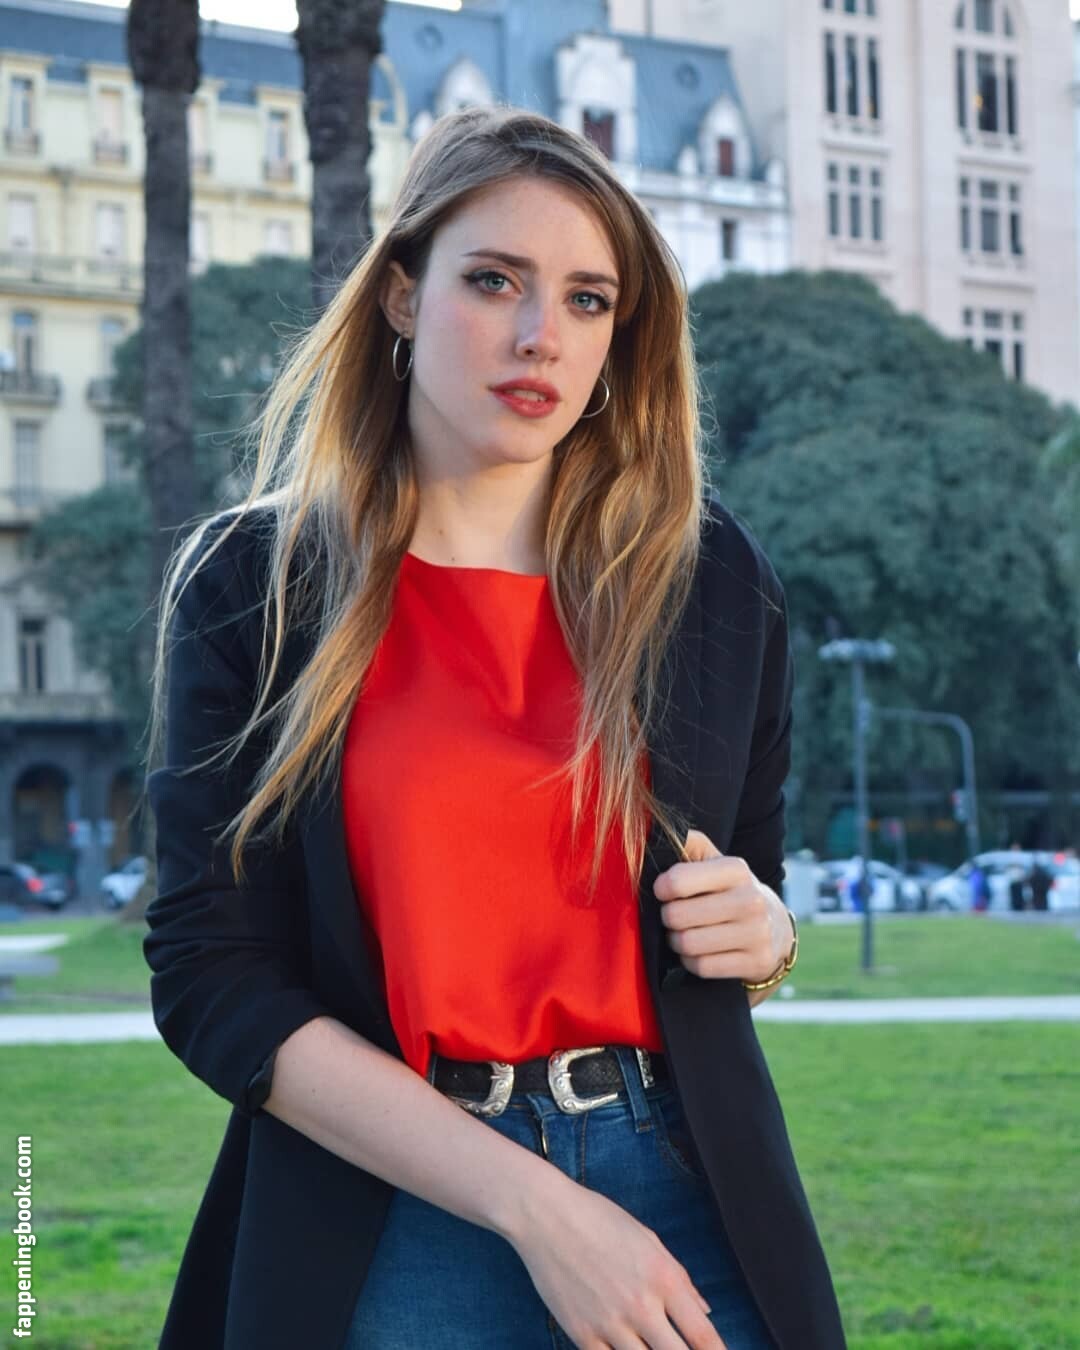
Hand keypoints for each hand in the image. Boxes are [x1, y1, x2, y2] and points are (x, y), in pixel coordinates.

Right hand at [511, 1172, 726, 1348]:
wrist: (546, 1215)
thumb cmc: (599, 1220)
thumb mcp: (648, 1240)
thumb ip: (680, 1279)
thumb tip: (704, 1312)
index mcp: (663, 1278)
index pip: (704, 1335)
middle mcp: (641, 1305)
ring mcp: (610, 1323)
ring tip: (651, 1347)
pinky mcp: (582, 1334)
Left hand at [653, 829, 791, 984]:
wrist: (775, 927)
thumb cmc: (730, 891)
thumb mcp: (715, 862)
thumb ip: (689, 844)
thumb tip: (656, 834)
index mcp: (736, 869)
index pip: (677, 880)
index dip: (661, 889)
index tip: (663, 892)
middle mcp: (751, 899)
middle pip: (677, 916)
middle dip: (668, 919)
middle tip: (673, 917)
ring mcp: (757, 933)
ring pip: (688, 944)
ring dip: (677, 942)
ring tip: (683, 934)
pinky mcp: (757, 962)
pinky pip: (702, 967)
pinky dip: (691, 962)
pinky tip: (698, 952)